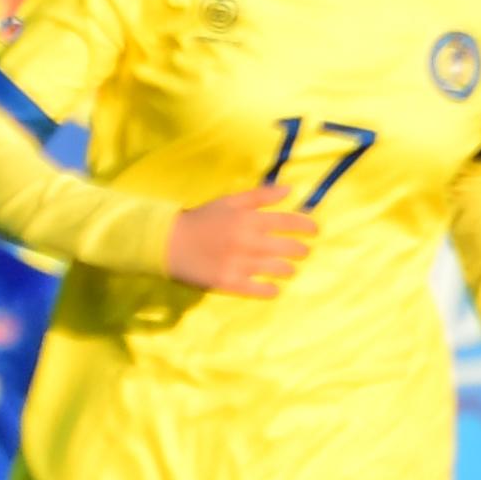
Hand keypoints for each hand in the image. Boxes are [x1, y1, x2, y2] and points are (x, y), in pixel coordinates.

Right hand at [165, 189, 319, 297]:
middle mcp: (248, 241)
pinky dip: (270, 290)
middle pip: (290, 248)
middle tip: (302, 252)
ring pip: (278, 269)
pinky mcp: (228, 282)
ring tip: (287, 270)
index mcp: (250, 219)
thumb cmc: (200, 219)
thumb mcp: (228, 201)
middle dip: (301, 251)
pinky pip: (258, 289)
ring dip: (287, 269)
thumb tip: (290, 189)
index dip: (307, 227)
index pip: (290, 222)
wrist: (166, 242)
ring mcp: (239, 263)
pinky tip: (273, 288)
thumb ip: (260, 195)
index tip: (314, 231)